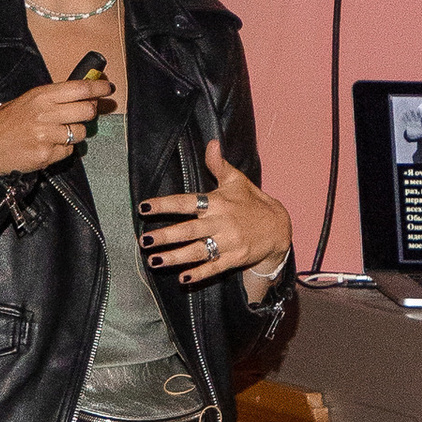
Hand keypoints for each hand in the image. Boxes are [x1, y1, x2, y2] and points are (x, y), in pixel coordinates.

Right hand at [0, 70, 117, 181]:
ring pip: (81, 133)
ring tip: (58, 132)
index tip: (108, 88)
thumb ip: (53, 97)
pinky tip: (47, 146)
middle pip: (87, 111)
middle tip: (84, 113)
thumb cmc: (5, 123)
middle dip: (89, 112)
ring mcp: (46, 135)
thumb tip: (84, 93)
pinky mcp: (46, 155)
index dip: (99, 88)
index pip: (80, 89)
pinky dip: (63, 149)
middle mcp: (45, 113)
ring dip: (75, 133)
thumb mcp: (26, 101)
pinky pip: (68, 151)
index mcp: (40, 96)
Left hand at [142, 137, 293, 291]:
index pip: (186, 202)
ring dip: (175, 257)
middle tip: (144, 241)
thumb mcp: (237, 181)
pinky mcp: (236, 258)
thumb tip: (212, 142)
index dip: (164, 204)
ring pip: (198, 251)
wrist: (278, 227)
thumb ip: (219, 164)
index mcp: (218, 202)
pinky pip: (215, 267)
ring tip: (154, 261)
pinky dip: (199, 274)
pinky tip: (183, 279)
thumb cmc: (252, 202)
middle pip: (189, 230)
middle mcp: (222, 222)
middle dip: (165, 236)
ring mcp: (229, 242)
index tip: (143, 207)